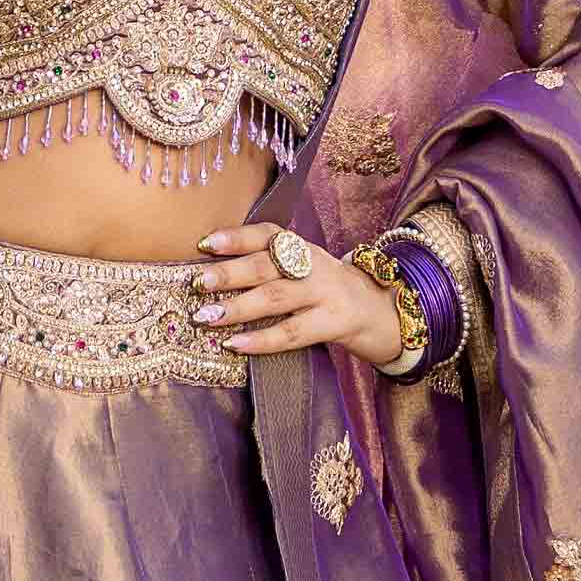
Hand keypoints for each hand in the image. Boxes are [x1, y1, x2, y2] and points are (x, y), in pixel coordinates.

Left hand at [191, 221, 405, 366]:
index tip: (204, 243)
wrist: (384, 312)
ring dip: (238, 306)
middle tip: (197, 283)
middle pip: (267, 265)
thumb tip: (210, 278)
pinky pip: (294, 331)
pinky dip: (262, 339)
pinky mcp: (336, 322)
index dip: (236, 237)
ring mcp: (327, 293)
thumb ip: (270, 268)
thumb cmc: (327, 292)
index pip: (267, 235)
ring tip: (206, 316)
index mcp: (302, 248)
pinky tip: (235, 344)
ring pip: (277, 297)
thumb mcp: (304, 270)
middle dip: (229, 273)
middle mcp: (313, 265)